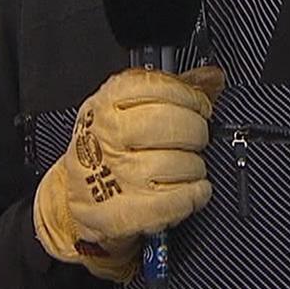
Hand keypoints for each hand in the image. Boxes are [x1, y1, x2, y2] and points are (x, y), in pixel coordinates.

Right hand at [33, 66, 223, 281]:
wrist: (76, 197)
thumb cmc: (107, 148)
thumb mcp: (130, 109)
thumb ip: (174, 89)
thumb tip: (212, 77)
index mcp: (107, 102)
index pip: (161, 86)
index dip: (190, 97)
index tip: (198, 107)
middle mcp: (108, 135)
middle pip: (176, 124)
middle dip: (197, 133)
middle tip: (193, 140)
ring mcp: (116, 174)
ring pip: (182, 163)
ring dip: (195, 168)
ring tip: (185, 169)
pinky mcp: (126, 211)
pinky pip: (179, 199)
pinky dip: (194, 195)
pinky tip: (190, 191)